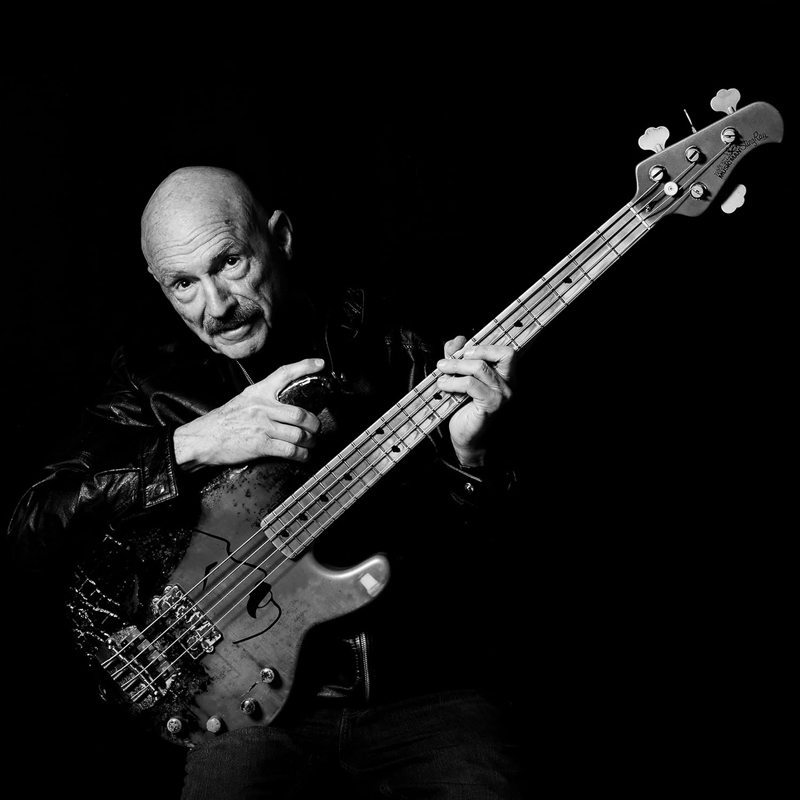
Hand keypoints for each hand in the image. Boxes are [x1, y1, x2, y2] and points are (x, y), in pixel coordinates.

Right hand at [174, 358, 324, 470]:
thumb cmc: (222, 422)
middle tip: (317, 428)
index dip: (305, 367)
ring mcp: (262, 426)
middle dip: (314, 423)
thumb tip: (285, 403)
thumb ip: (263, 399)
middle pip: (300, 413)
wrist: (202, 439)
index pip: (284, 373)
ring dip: (310, 441)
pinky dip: (302, 454)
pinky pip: (290, 450)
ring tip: (311, 443)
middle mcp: (262, 407)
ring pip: (299, 433)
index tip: (320, 364)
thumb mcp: (243, 401)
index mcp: (258, 392)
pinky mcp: (261, 445)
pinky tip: (303, 455)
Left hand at [436, 336, 515, 466]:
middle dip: (476, 350)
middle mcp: (510, 385)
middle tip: (453, 358)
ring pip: (481, 367)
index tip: (463, 350)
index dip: (485, 345)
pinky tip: (443, 384)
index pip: (506, 352)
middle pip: (504, 353)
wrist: (467, 440)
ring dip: (456, 366)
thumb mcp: (461, 378)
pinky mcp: (491, 405)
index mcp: (506, 377)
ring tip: (441, 370)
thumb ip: (459, 358)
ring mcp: (503, 396)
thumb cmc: (465, 410)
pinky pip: (470, 384)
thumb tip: (457, 339)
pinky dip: (453, 382)